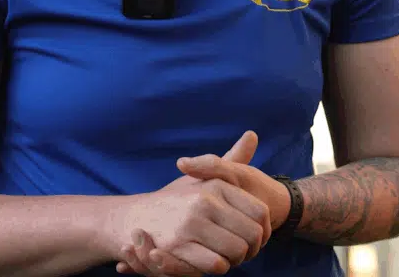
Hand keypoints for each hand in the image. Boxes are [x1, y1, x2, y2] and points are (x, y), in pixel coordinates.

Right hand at [112, 131, 270, 276]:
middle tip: (246, 252)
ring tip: (230, 258)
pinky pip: (214, 265)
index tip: (260, 238)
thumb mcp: (204, 177)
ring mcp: (191, 225)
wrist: (133, 217)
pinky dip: (218, 268)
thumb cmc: (177, 199)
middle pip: (252, 235)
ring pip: (235, 252)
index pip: (260, 211)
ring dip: (236, 260)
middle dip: (252, 249)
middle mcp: (206, 202)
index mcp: (217, 186)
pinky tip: (213, 264)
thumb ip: (231, 160)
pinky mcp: (177, 247)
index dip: (265, 229)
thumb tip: (253, 135)